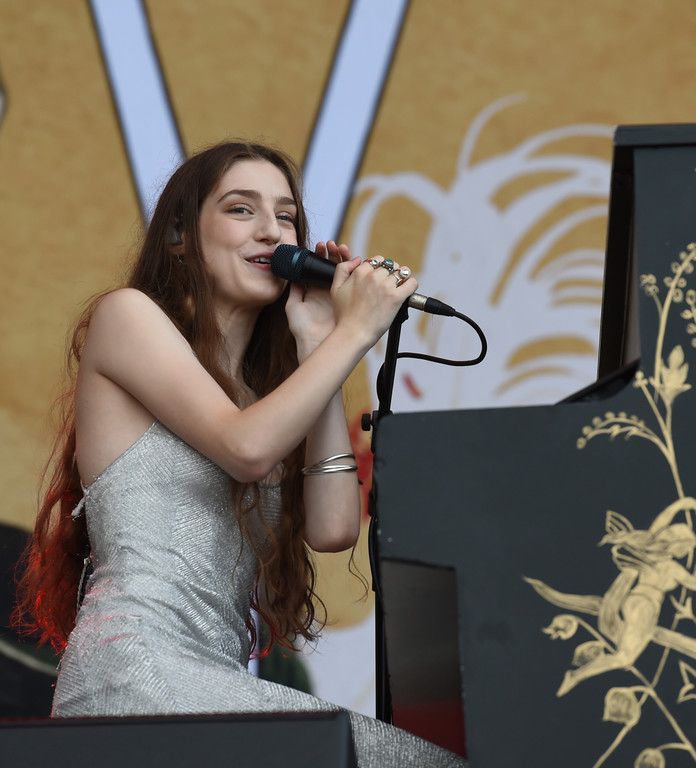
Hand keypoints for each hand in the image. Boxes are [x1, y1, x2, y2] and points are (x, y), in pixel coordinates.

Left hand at [285, 241, 351, 360]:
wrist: (317, 345)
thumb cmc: (303, 329)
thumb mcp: (293, 306)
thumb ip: (294, 290)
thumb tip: (292, 273)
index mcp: (314, 291)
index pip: (319, 268)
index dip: (321, 255)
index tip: (321, 245)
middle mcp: (327, 292)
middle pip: (333, 267)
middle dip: (334, 254)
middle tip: (333, 244)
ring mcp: (340, 296)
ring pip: (344, 272)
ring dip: (344, 259)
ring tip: (342, 248)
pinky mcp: (349, 301)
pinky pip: (354, 283)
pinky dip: (356, 271)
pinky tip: (355, 261)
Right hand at [330, 254, 417, 347]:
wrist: (353, 333)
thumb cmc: (344, 315)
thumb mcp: (335, 288)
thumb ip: (342, 269)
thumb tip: (357, 259)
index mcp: (359, 272)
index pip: (376, 260)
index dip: (378, 268)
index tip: (378, 279)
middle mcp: (373, 276)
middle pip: (389, 266)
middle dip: (390, 274)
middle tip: (387, 286)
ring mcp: (385, 286)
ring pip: (401, 273)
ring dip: (401, 279)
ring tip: (397, 288)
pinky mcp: (396, 297)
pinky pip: (411, 283)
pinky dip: (411, 285)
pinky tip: (407, 290)